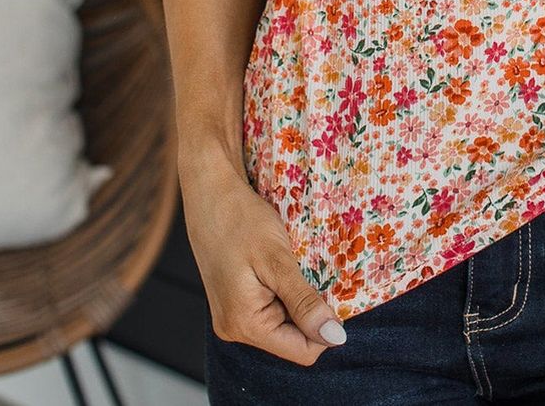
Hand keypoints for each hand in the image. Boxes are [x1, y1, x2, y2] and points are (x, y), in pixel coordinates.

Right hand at [181, 159, 347, 363]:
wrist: (210, 192)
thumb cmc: (240, 220)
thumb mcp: (277, 260)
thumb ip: (304, 302)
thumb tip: (335, 338)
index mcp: (245, 325)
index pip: (302, 351)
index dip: (326, 328)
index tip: (335, 292)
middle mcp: (235, 329)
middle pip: (293, 338)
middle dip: (311, 310)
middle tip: (312, 271)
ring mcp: (232, 316)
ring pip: (284, 322)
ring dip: (298, 298)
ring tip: (296, 266)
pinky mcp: (235, 301)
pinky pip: (271, 308)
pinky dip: (285, 290)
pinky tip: (284, 265)